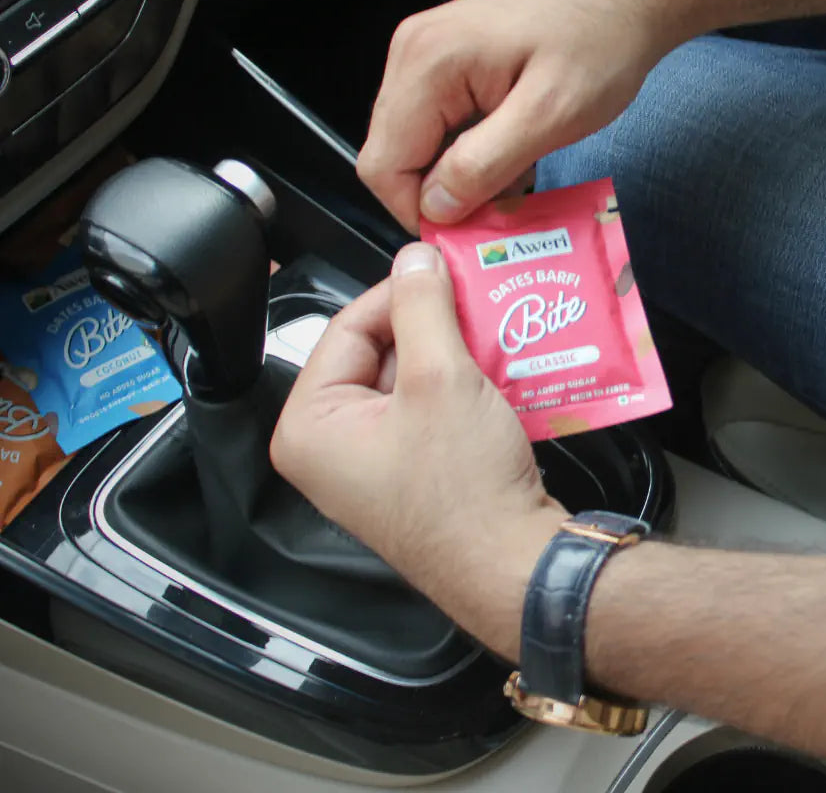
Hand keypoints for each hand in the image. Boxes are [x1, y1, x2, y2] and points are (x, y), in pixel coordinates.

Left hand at [270, 242, 565, 657]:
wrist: (514, 567)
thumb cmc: (465, 494)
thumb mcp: (441, 378)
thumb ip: (421, 306)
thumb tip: (414, 260)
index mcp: (310, 426)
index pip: (347, 327)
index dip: (401, 293)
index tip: (442, 272)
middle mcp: (330, 448)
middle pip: (379, 351)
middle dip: (432, 326)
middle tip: (474, 302)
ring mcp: (372, 463)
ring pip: (409, 378)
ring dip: (452, 353)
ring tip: (490, 334)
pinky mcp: (411, 472)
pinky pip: (428, 408)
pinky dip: (461, 386)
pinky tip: (496, 371)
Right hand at [357, 0, 679, 232]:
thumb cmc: (600, 44)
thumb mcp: (548, 116)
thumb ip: (483, 166)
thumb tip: (433, 209)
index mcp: (426, 63)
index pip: (382, 165)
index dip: (418, 211)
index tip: (470, 230)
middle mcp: (412, 54)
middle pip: (395, 156)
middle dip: (443, 194)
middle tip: (504, 206)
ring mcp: (427, 56)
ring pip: (419, 147)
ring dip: (463, 176)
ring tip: (520, 175)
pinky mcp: (448, 64)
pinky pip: (441, 128)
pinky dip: (472, 153)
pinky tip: (516, 152)